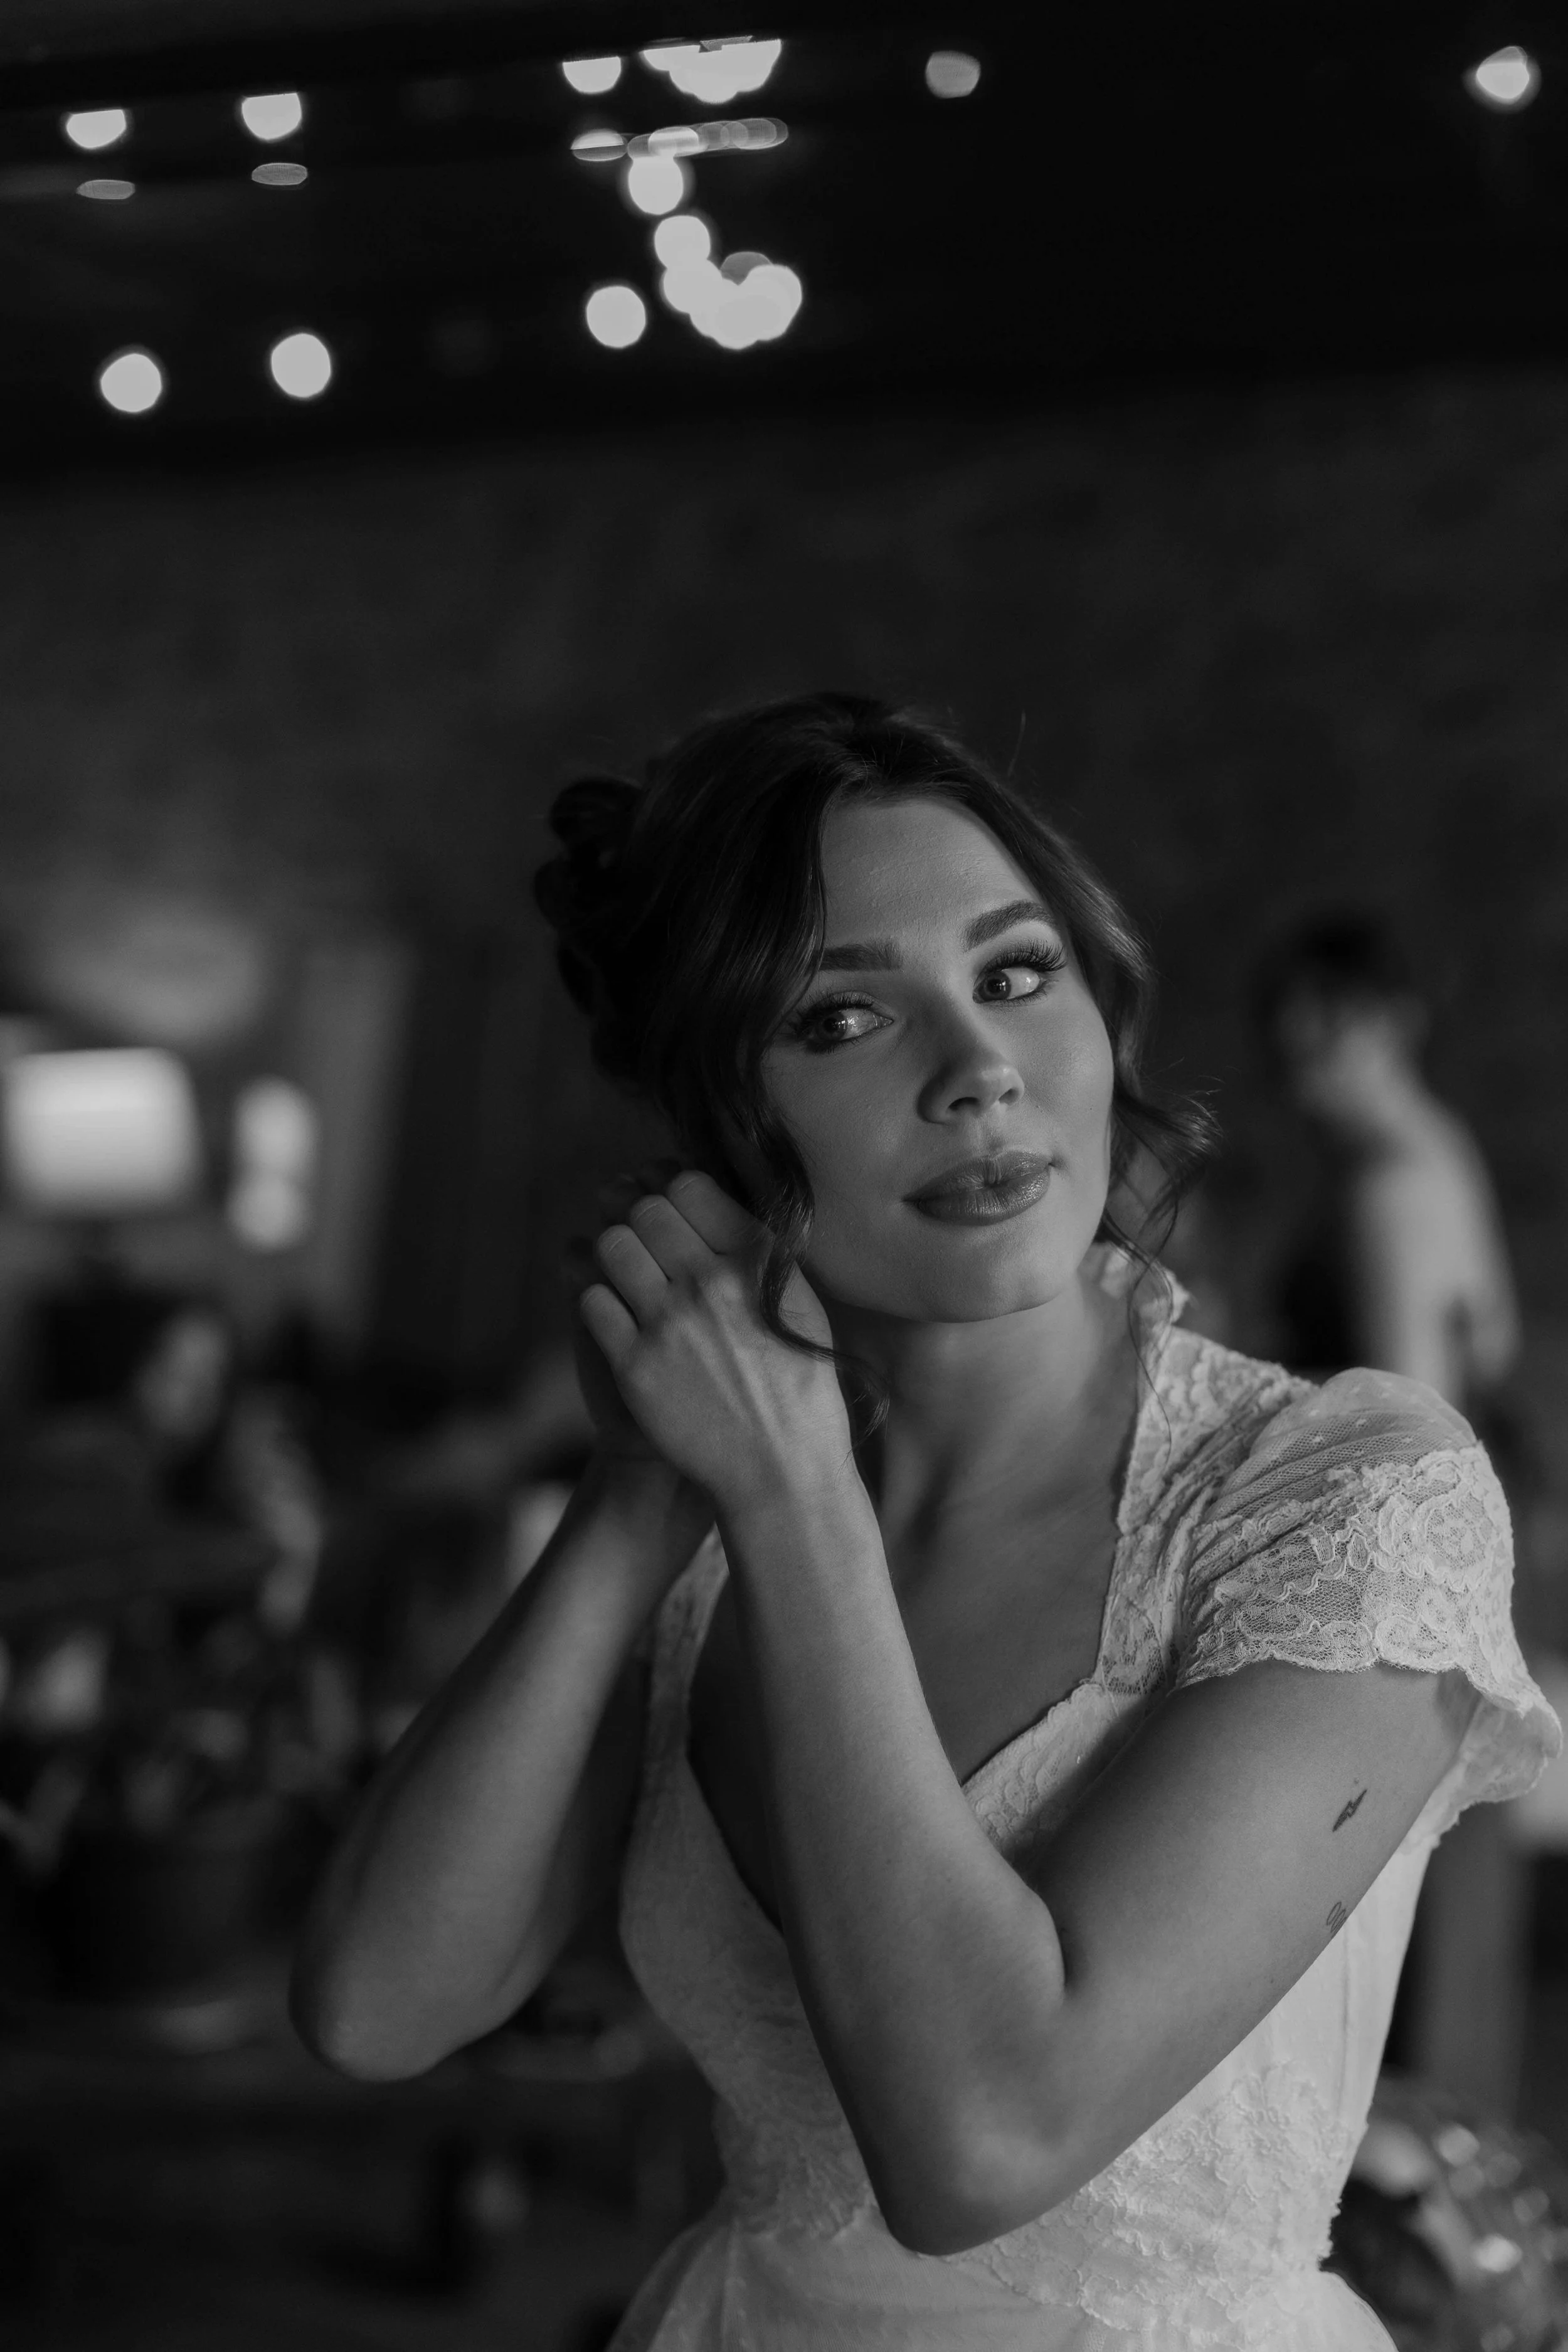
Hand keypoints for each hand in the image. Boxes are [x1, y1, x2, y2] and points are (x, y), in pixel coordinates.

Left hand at [579, 1169, 852, 1512]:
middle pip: (644, 1211)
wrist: (780, 1470)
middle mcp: (710, 1284)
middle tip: (643, 1237)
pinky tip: (617, 1314)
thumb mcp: (802, 1305)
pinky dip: (598, 1299)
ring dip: (614, 1253)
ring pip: (611, 1248)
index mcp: (755, 1262)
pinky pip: (592, 1301)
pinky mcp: (634, 1365)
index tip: (673, 1207)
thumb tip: (719, 1203)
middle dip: (638, 1217)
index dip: (673, 1190)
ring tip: (627, 1273)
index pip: (688, 1186)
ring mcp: (668, 1324)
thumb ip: (762, 1252)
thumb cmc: (799, 1388)